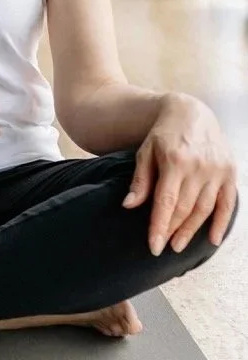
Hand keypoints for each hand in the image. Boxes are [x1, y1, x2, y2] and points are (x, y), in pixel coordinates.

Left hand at [123, 94, 237, 254]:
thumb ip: (140, 180)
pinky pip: (228, 202)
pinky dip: (221, 222)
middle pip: (185, 208)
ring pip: (204, 208)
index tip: (153, 247)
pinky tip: (212, 239)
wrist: (190, 112)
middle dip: (173, 230)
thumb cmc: (163, 134)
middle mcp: (199, 166)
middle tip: (164, 247)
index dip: (159, 226)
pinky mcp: (230, 171)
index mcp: (175, 161)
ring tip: (179, 245)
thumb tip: (129, 206)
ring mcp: (217, 169)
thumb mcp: (146, 152)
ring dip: (192, 230)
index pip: (166, 201)